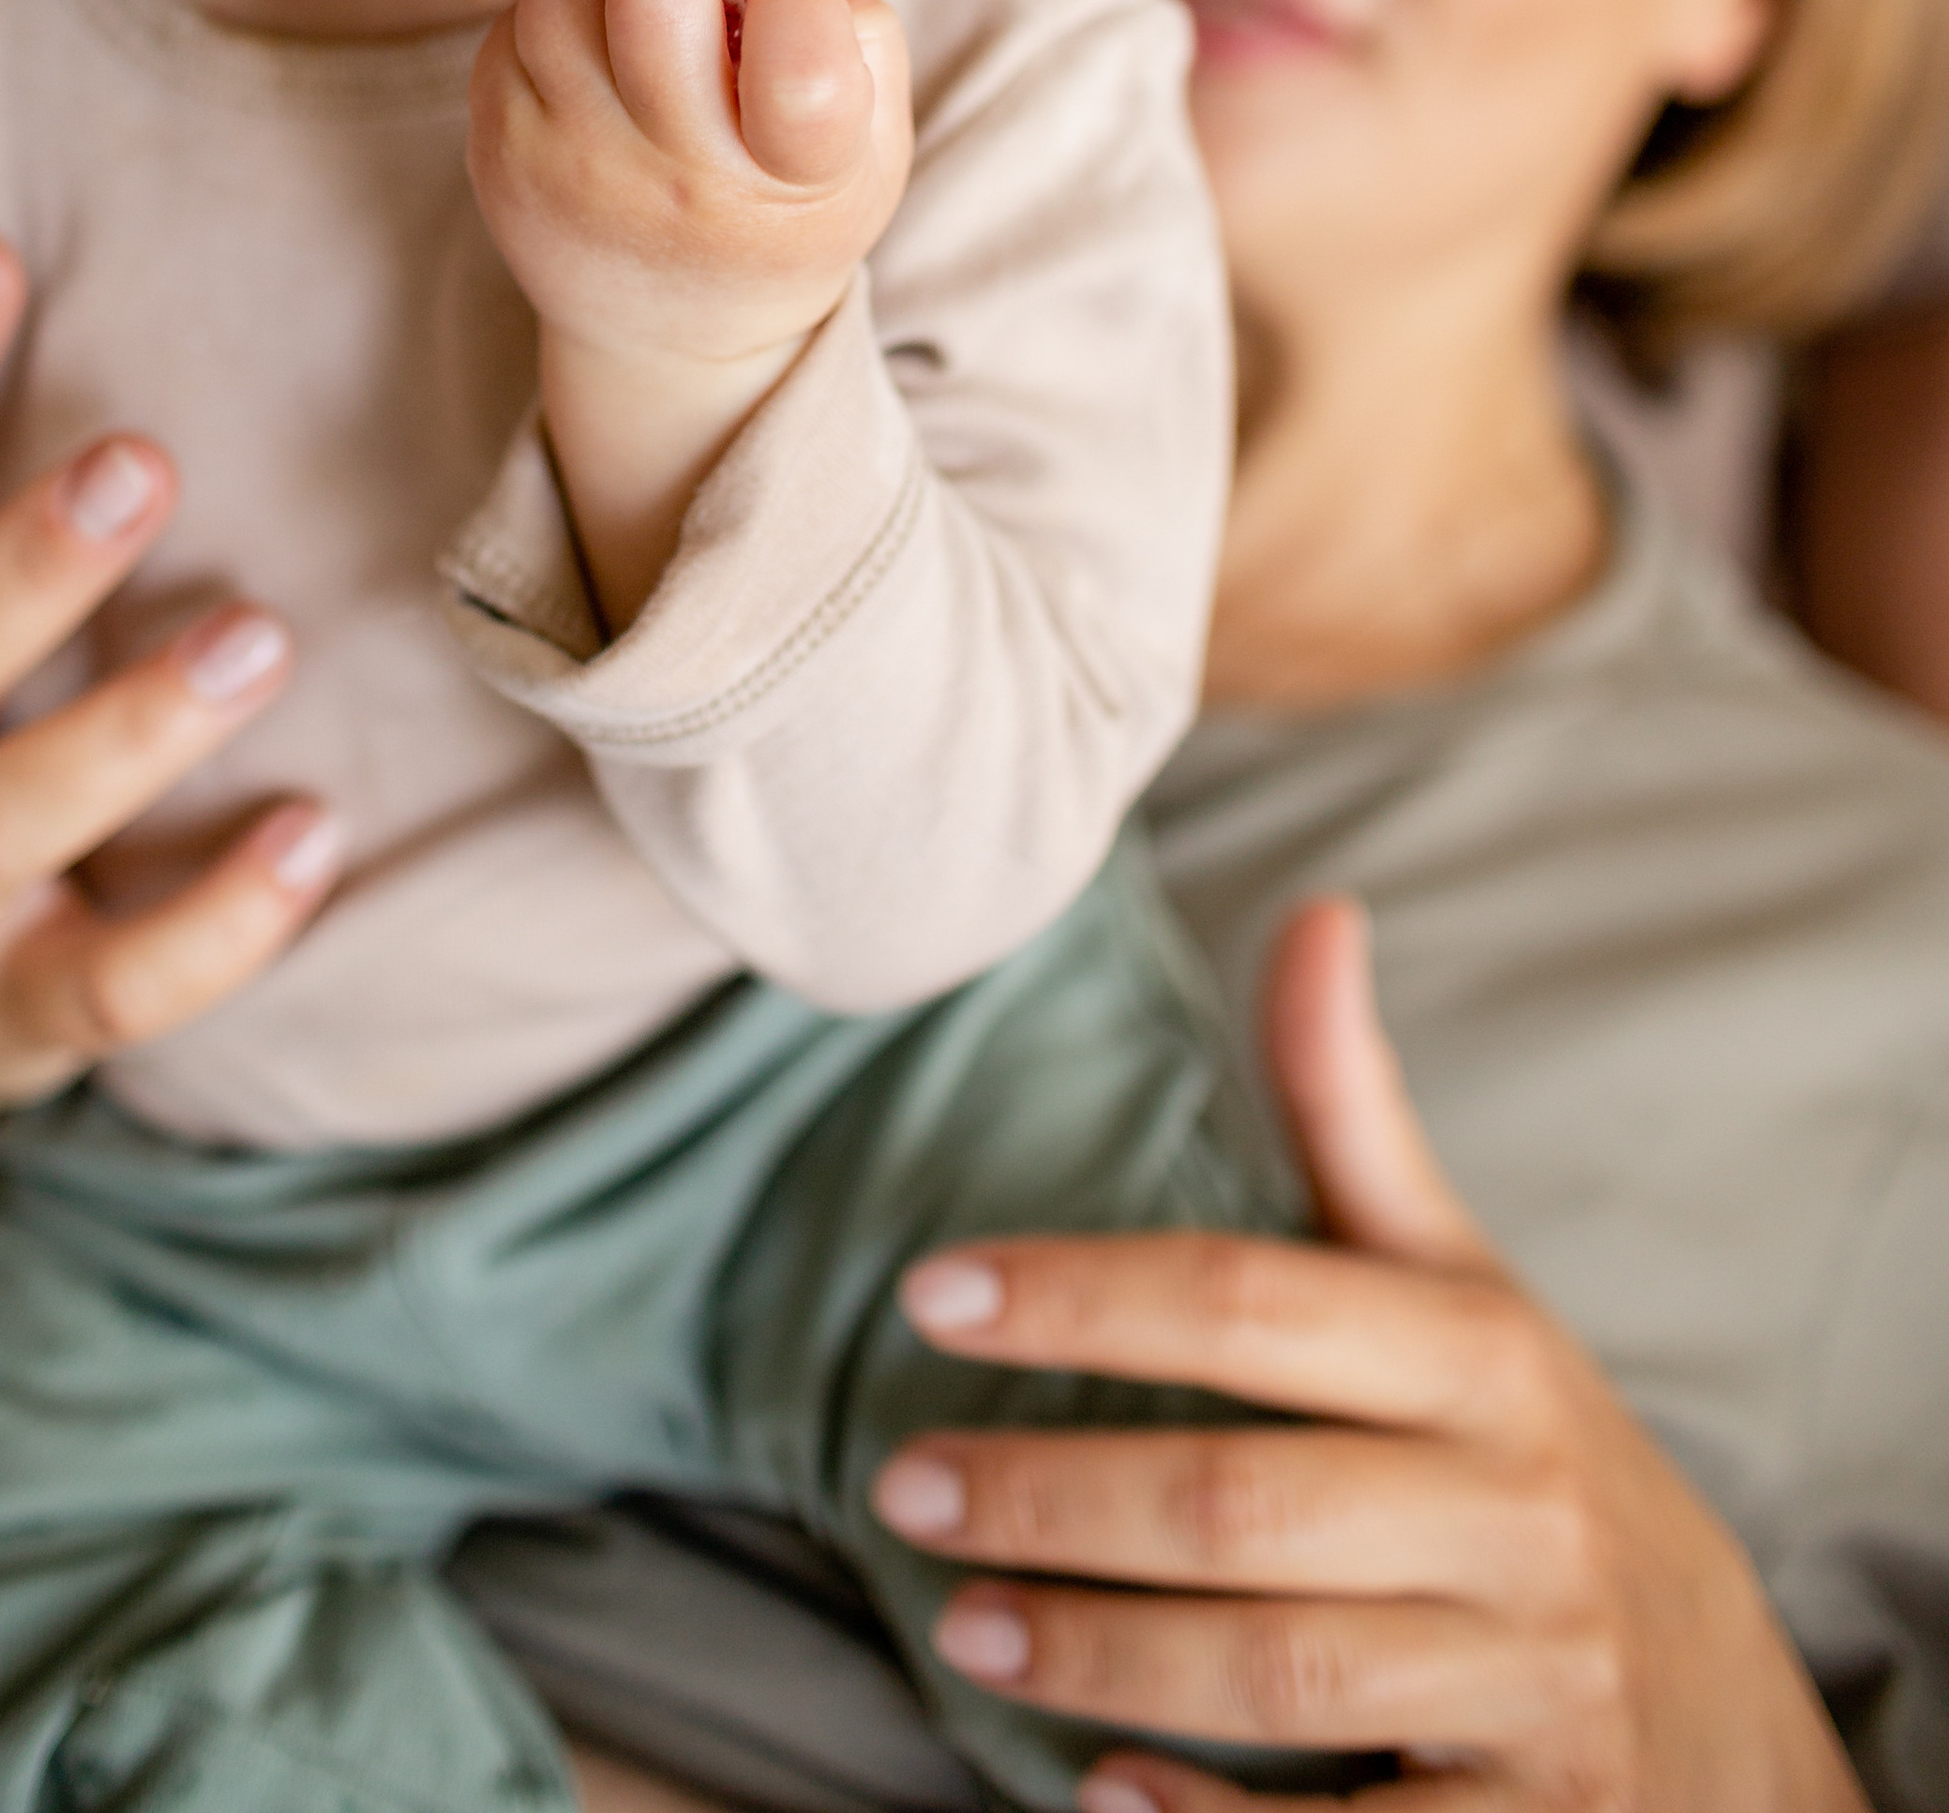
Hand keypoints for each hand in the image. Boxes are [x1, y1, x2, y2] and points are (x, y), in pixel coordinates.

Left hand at [470, 0, 911, 623]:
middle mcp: (676, 178)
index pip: (802, 70)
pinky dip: (557, 14)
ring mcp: (573, 168)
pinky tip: (595, 53)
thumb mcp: (868, 149)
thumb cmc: (785, 207)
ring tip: (641, 2)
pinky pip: (512, 27)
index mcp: (792, 178)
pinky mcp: (498, 153)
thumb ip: (856, 40)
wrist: (669, 335)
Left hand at [869, 900, 1860, 1811]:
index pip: (1254, 1301)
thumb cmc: (1544, 1472)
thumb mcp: (1470, 1293)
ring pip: (1277, 1670)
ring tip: (960, 1623)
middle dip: (1050, 1494)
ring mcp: (1529, 1686)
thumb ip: (1359, 1121)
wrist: (1735, 1734)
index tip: (931, 1291)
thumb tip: (1312, 912)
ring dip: (1093, 1651)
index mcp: (1485, 1359)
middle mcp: (1514, 1514)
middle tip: (901, 1485)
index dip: (1084, 1293)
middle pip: (1240, 1500)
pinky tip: (1099, 1794)